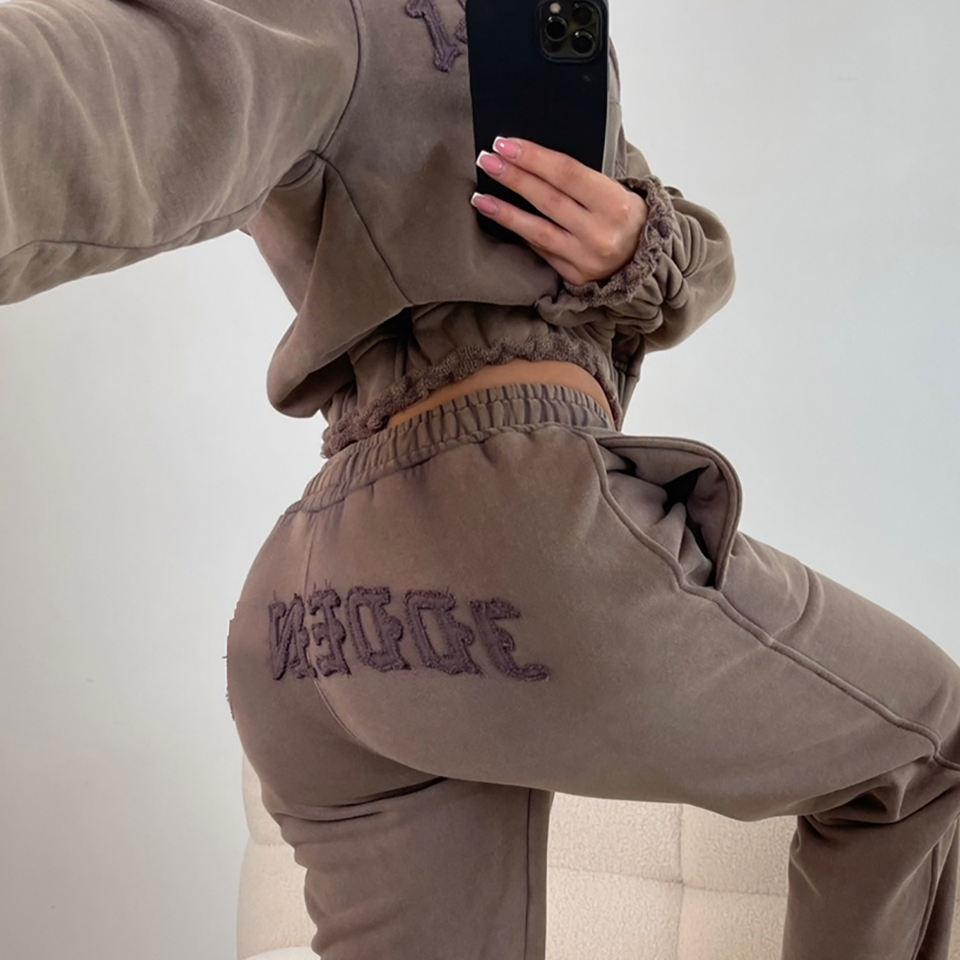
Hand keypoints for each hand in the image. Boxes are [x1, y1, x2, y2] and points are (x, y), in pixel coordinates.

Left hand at [470, 135, 648, 286]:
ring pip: (537, 230)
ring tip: (480, 197)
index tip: (505, 143)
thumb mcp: (616, 191)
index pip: (567, 174)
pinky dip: (520, 233)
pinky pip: (541, 250)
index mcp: (616, 204)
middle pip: (547, 200)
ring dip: (505, 212)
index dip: (533, 157)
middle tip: (487, 160)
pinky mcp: (574, 276)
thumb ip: (581, 180)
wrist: (646, 261)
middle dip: (513, 178)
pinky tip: (502, 219)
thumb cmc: (625, 217)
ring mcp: (585, 259)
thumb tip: (533, 160)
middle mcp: (600, 234)